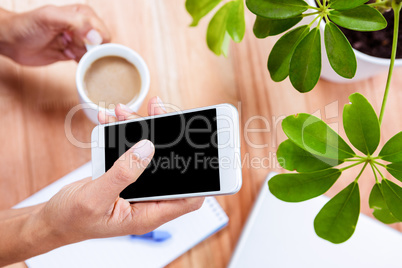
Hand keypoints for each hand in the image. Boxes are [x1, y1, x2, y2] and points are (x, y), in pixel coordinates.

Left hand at [0, 4, 109, 64]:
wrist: (11, 42)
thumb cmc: (27, 25)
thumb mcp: (51, 18)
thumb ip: (76, 23)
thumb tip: (97, 38)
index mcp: (83, 14)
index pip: (103, 33)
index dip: (94, 42)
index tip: (77, 42)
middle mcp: (83, 27)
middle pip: (101, 46)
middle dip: (88, 51)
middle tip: (70, 46)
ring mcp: (78, 41)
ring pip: (94, 56)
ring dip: (82, 57)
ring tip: (65, 49)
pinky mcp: (72, 54)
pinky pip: (86, 62)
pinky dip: (80, 64)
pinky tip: (66, 56)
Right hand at [40, 97, 203, 244]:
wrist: (53, 218)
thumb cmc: (72, 218)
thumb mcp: (95, 198)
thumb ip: (122, 174)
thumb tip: (147, 149)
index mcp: (147, 213)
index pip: (187, 199)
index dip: (201, 180)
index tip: (206, 155)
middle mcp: (146, 199)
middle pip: (170, 167)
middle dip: (167, 137)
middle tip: (160, 111)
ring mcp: (136, 186)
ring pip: (149, 154)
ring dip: (140, 129)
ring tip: (125, 110)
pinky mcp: (124, 175)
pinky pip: (129, 150)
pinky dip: (120, 132)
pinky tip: (110, 118)